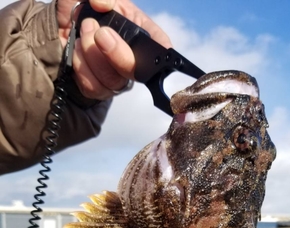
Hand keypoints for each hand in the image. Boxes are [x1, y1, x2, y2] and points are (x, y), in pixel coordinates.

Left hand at [57, 0, 171, 99]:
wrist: (60, 25)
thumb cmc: (84, 9)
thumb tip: (101, 3)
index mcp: (139, 33)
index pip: (161, 46)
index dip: (162, 50)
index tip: (160, 49)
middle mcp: (132, 59)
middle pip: (136, 70)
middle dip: (117, 52)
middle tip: (100, 33)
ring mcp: (117, 78)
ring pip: (112, 79)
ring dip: (92, 54)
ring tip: (82, 32)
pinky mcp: (98, 89)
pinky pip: (93, 86)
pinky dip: (80, 65)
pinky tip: (77, 50)